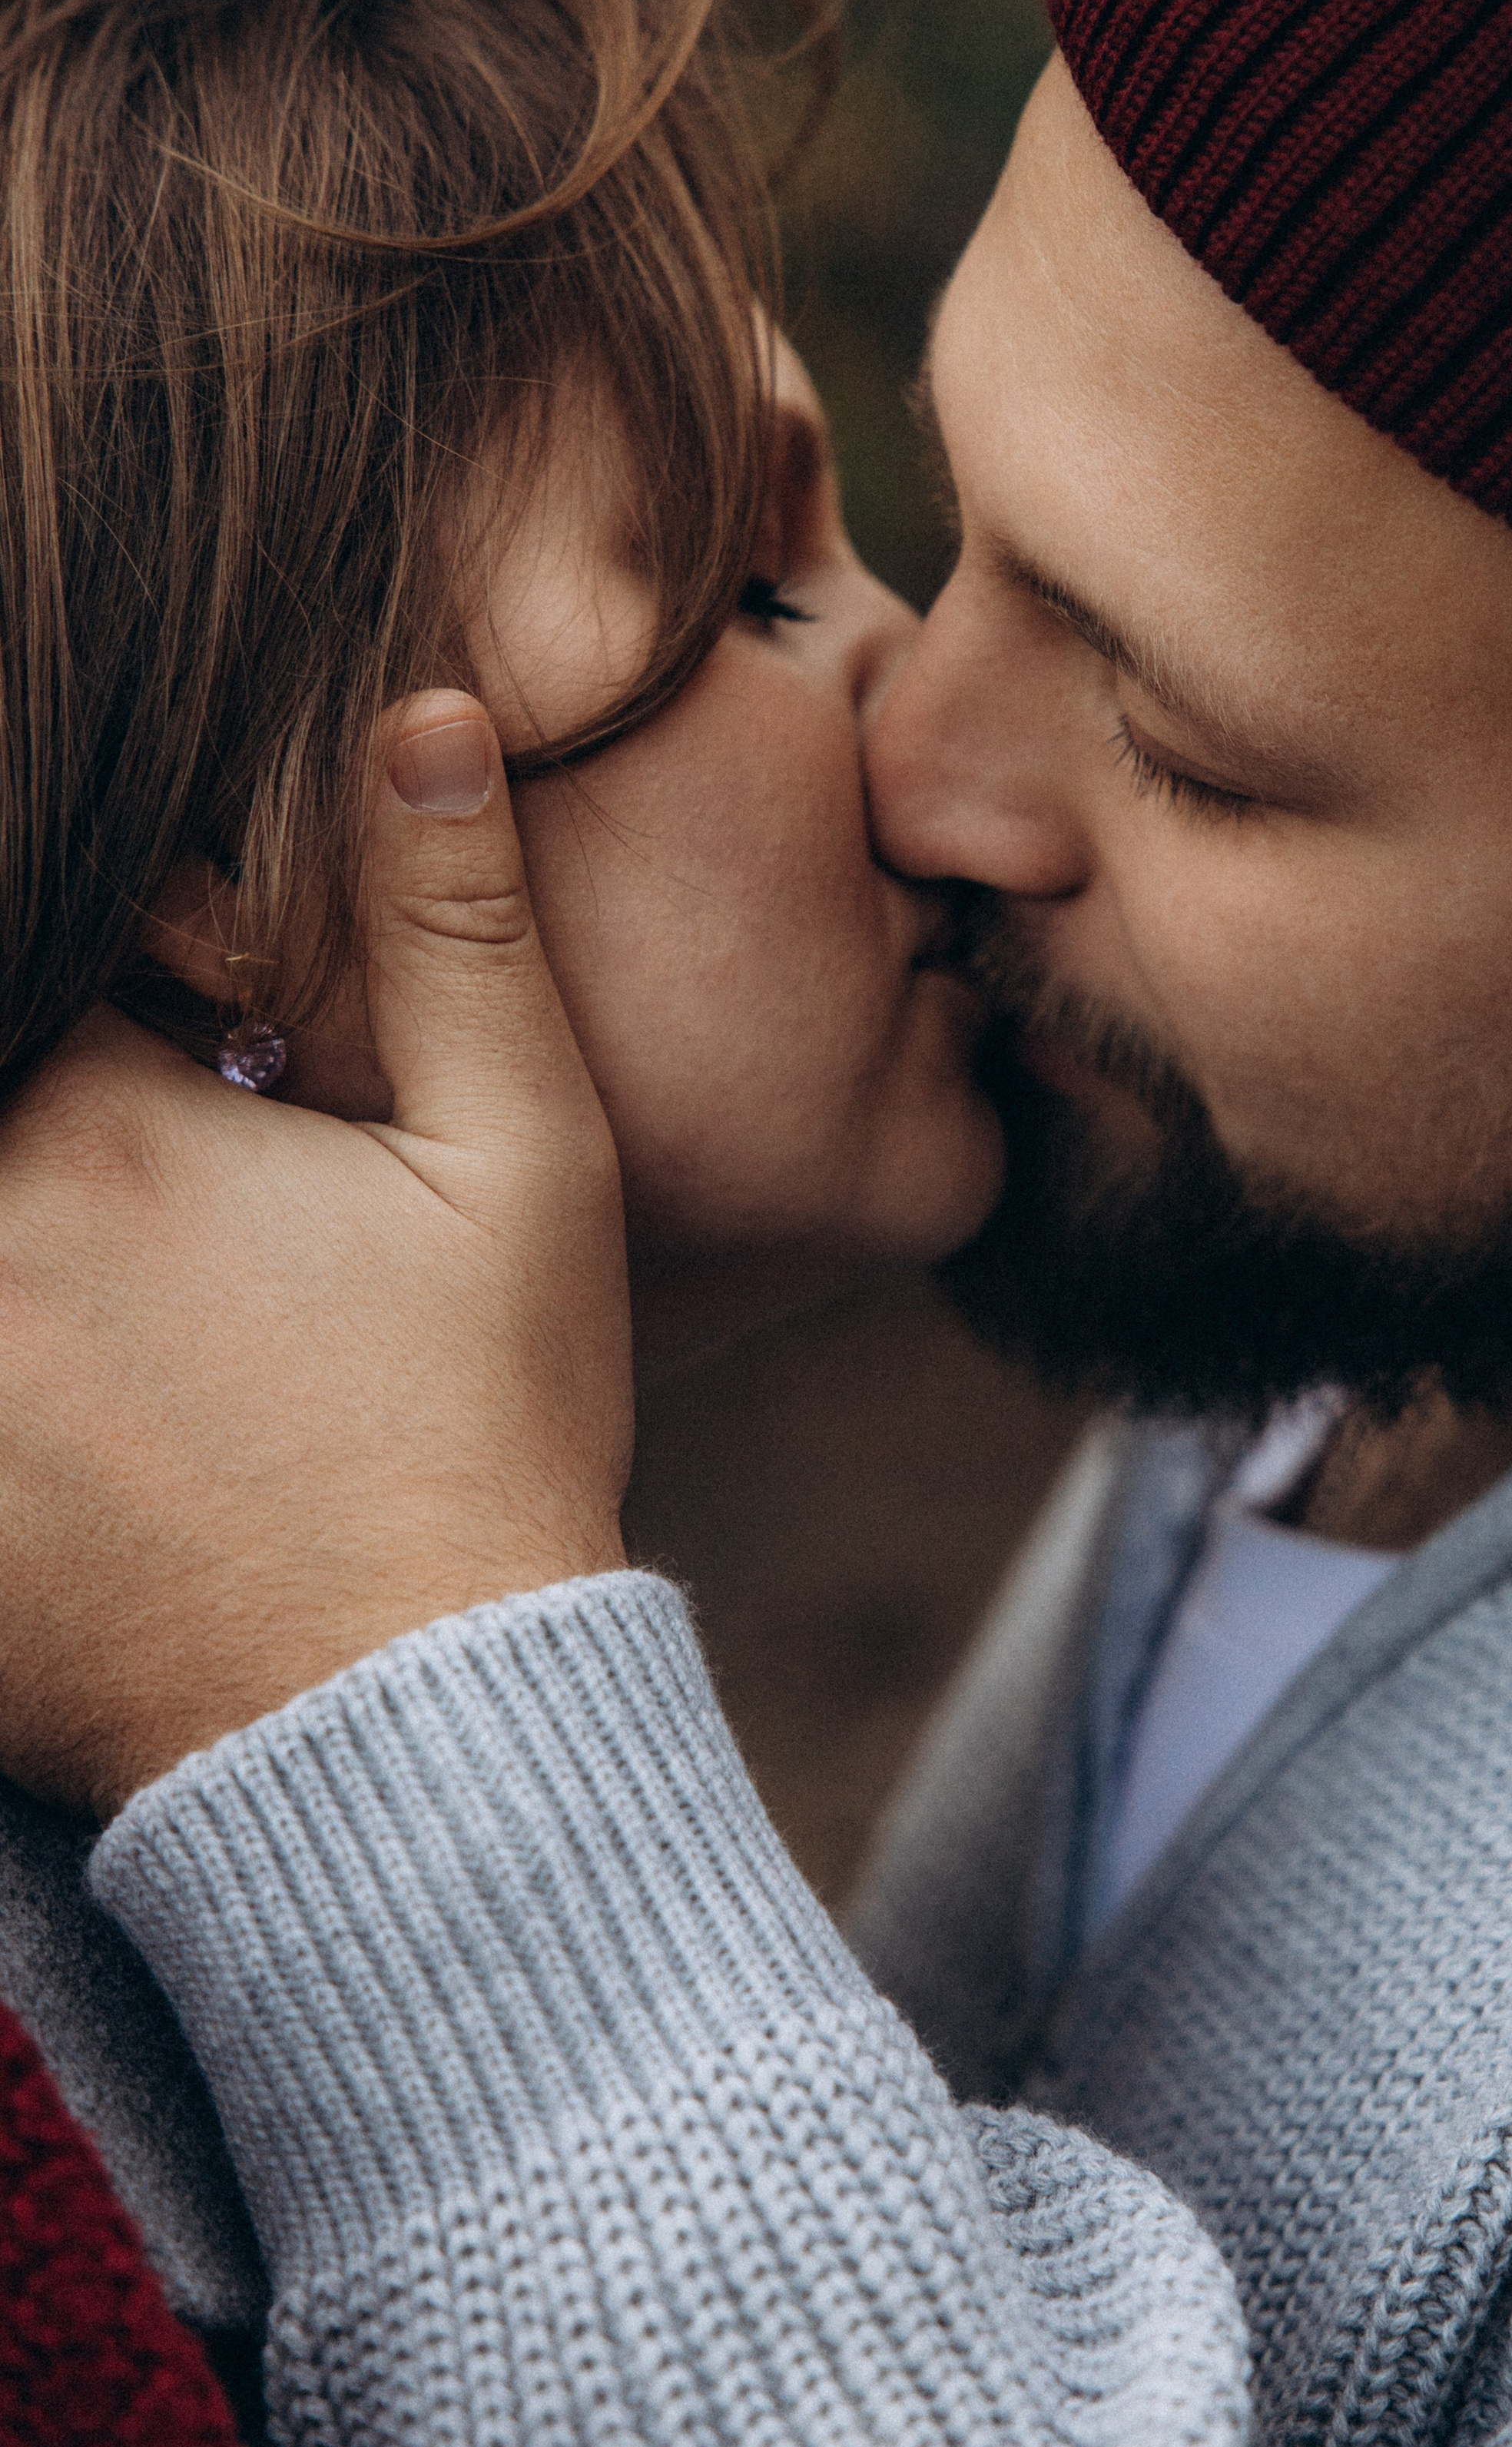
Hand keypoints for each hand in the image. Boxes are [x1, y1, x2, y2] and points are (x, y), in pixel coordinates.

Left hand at [0, 692, 633, 1818]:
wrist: (407, 1730)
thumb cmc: (483, 1431)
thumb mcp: (524, 1164)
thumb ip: (458, 930)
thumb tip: (426, 716)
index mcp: (102, 1140)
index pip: (42, 947)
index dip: (115, 957)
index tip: (195, 1017)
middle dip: (71, 1088)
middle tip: (182, 1201)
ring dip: (42, 1234)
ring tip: (163, 1301)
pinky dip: (13, 1374)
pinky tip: (98, 1406)